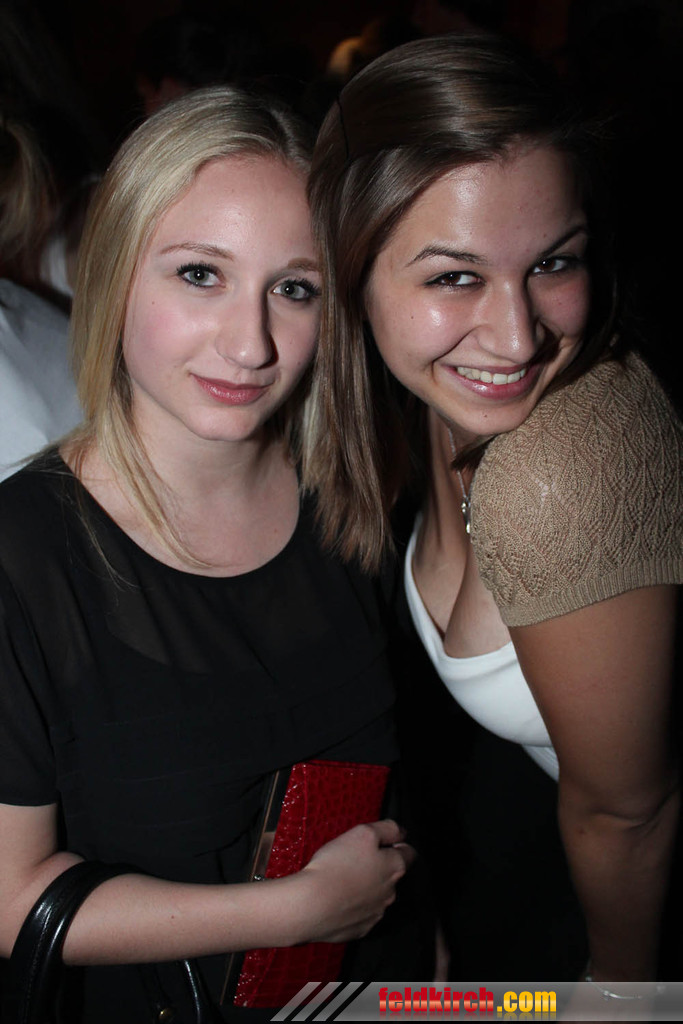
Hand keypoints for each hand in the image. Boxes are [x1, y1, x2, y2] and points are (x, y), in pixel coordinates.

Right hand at [296, 819, 414, 942]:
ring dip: (366, 887)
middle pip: (392, 875)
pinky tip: (338, 898)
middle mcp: (390, 892)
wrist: (311, 905)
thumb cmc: (336, 866)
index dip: (399, 844)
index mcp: (394, 867)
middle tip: (356, 858)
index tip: (386, 841)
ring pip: (377, 895)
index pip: (409, 853)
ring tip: (343, 879)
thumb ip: (387, 829)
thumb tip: (400, 831)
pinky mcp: (360, 928)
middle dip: (379, 866)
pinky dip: (354, 906)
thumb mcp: (363, 833)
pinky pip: (362, 914)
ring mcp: (376, 913)